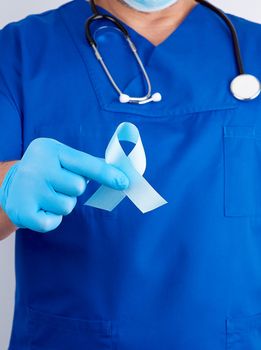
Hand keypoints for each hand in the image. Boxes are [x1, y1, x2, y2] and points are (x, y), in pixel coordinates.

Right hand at [0, 138, 128, 232]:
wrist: (9, 186)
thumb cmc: (46, 171)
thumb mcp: (62, 158)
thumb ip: (89, 164)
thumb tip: (120, 175)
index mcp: (49, 149)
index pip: (85, 163)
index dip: (106, 174)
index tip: (124, 182)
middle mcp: (36, 166)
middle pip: (78, 187)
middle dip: (73, 190)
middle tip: (58, 185)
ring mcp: (28, 189)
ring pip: (68, 205)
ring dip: (62, 204)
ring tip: (47, 196)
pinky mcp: (23, 211)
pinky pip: (53, 222)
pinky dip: (52, 219)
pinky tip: (41, 208)